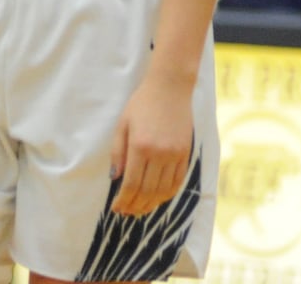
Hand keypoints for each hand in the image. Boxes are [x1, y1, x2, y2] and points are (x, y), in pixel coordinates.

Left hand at [109, 71, 193, 216]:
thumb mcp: (123, 125)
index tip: (116, 209)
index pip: (131, 185)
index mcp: (140, 147)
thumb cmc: (142, 103)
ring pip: (163, 190)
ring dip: (151, 204)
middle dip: (135, 206)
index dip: (123, 201)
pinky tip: (158, 198)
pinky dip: (167, 194)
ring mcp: (175, 154)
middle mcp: (159, 153)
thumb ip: (117, 153)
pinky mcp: (186, 152)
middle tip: (127, 213)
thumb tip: (114, 178)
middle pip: (147, 191)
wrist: (170, 87)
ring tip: (140, 209)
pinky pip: (177, 181)